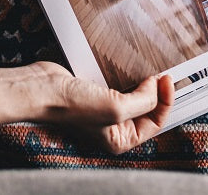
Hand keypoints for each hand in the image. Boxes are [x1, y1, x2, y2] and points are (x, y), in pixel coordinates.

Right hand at [32, 61, 173, 153]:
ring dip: (143, 83)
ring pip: (134, 95)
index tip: (165, 80)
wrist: (42, 88)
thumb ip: (143, 101)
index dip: (164, 101)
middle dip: (156, 93)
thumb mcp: (115, 107)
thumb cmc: (71, 106)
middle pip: (147, 110)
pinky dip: (128, 76)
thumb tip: (157, 86)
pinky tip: (132, 67)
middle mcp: (114, 127)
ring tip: (151, 70)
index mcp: (120, 139)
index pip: (155, 122)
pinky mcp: (97, 91)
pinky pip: (120, 84)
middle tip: (162, 73)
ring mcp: (105, 108)